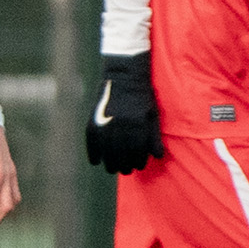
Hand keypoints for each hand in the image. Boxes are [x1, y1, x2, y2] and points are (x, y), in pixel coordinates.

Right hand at [85, 53, 163, 175]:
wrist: (124, 77)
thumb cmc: (142, 98)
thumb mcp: (152, 116)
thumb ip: (154, 137)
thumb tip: (157, 157)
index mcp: (138, 125)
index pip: (138, 153)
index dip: (139, 162)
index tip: (139, 165)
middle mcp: (121, 126)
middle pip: (122, 156)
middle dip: (125, 166)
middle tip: (126, 170)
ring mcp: (105, 124)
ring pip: (106, 153)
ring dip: (110, 164)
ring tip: (113, 168)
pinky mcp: (93, 121)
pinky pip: (91, 143)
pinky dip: (92, 154)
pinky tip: (96, 161)